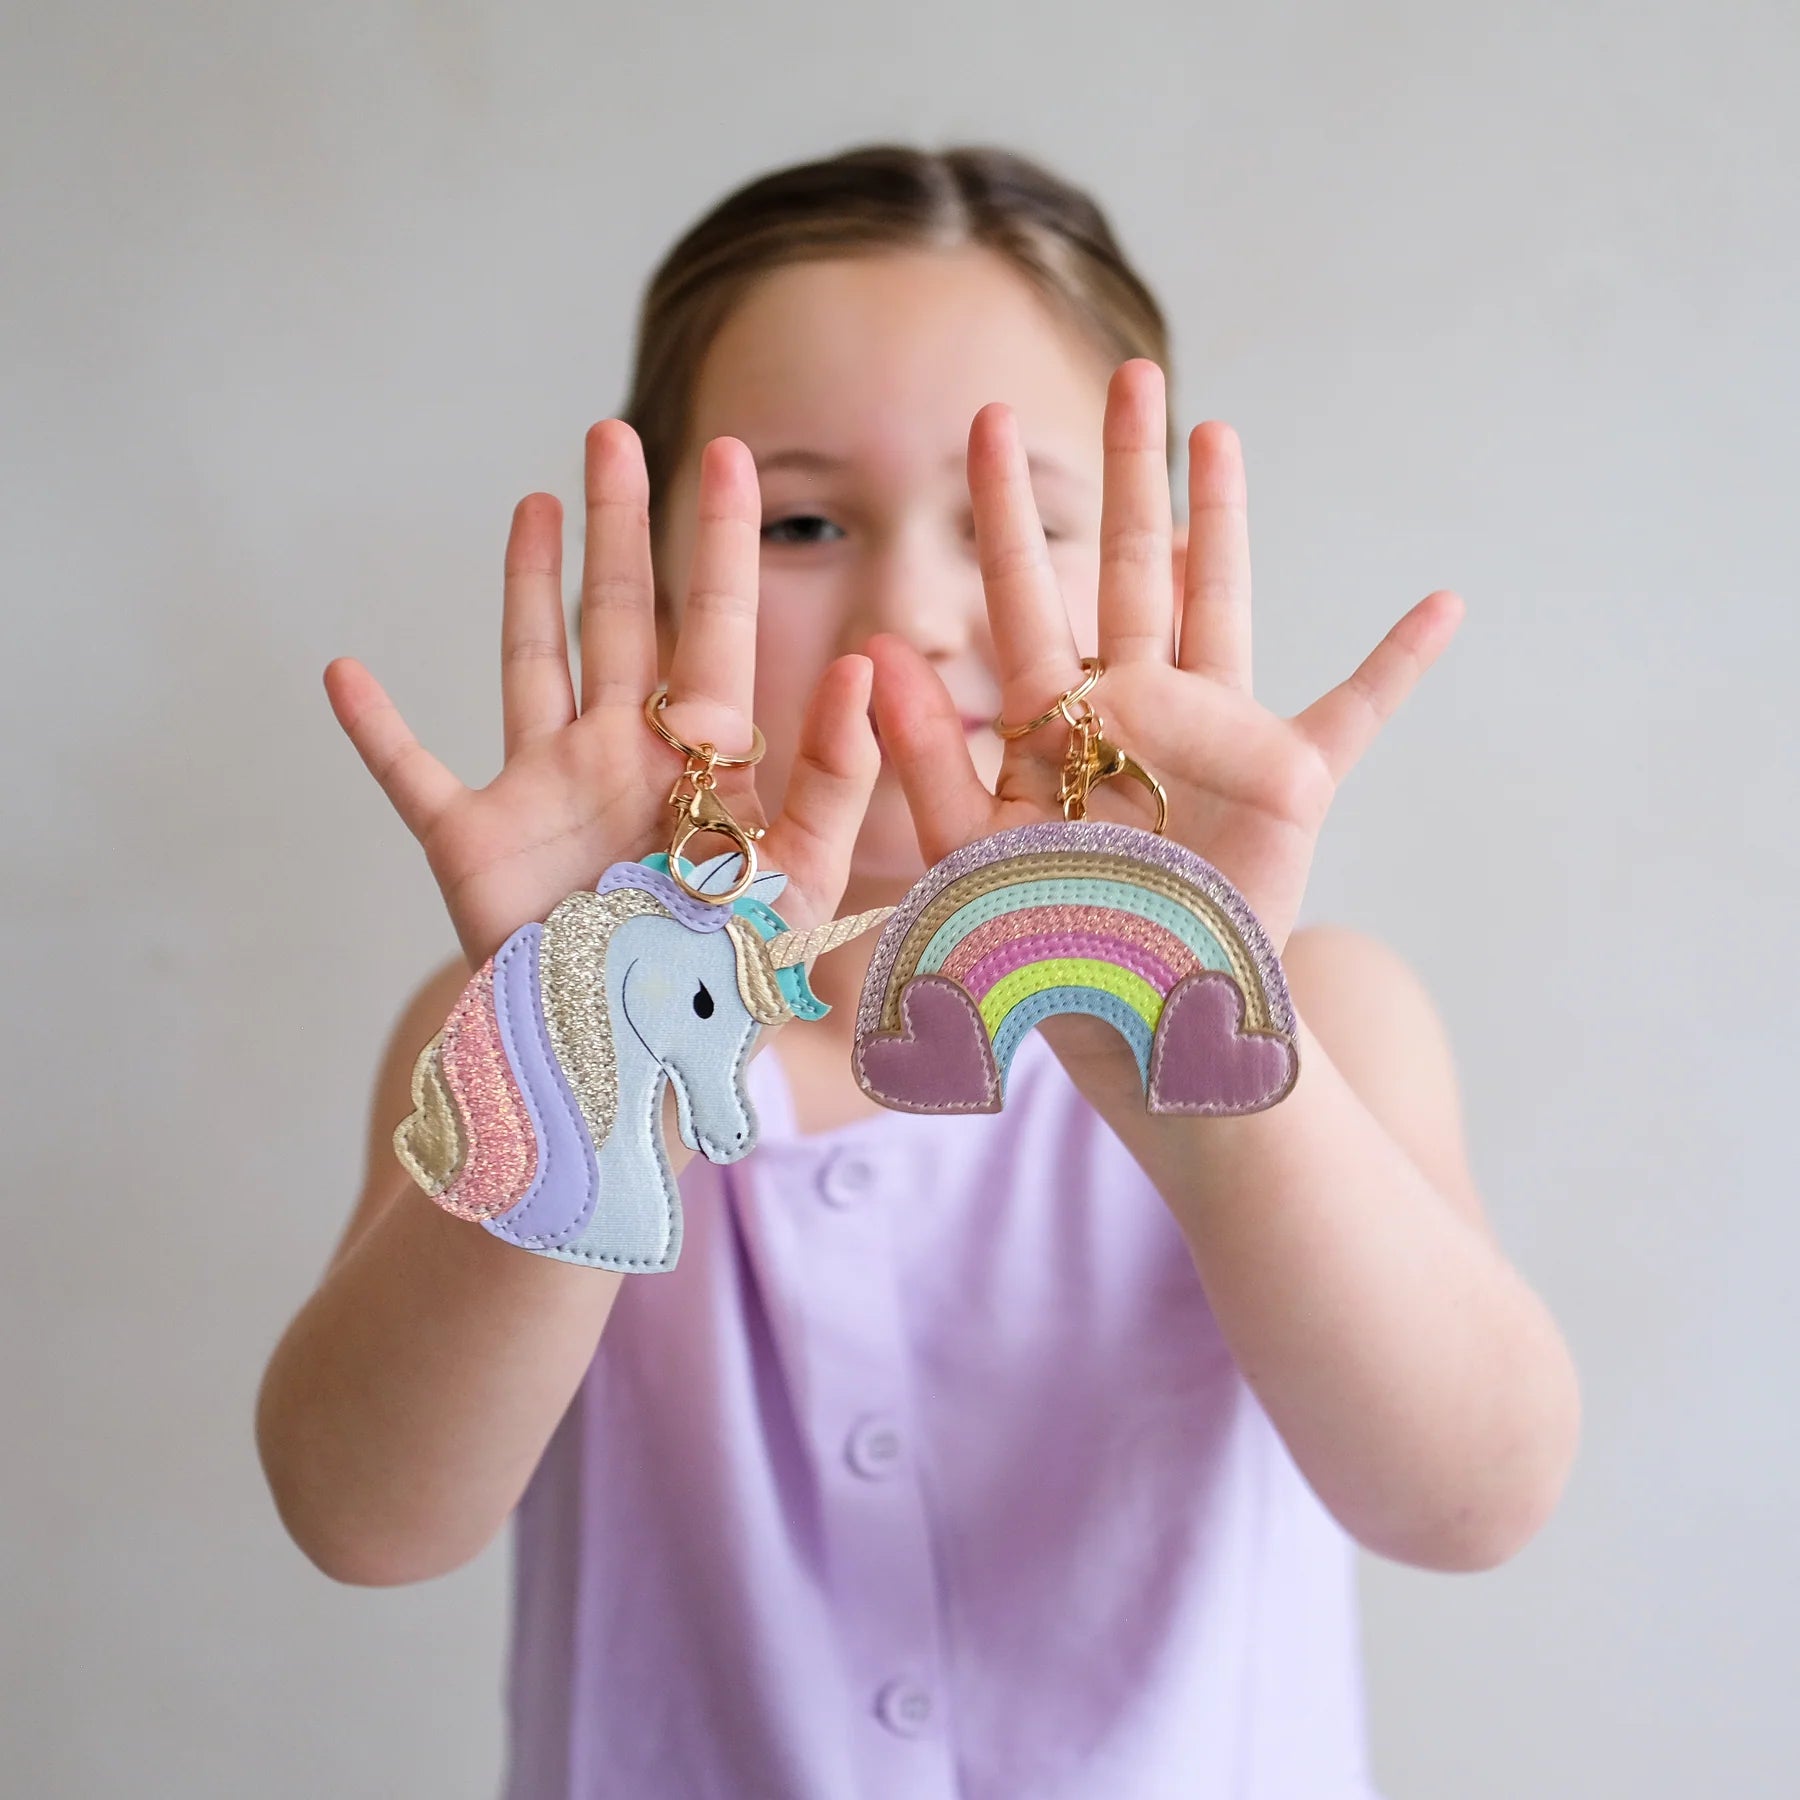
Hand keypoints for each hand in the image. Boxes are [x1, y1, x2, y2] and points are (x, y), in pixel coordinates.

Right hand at [324, 424, 879, 968]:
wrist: (633, 1070)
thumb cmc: (722, 989)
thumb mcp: (797, 886)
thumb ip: (833, 781)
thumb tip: (863, 663)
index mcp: (702, 763)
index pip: (718, 630)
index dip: (722, 543)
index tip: (731, 454)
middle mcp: (624, 757)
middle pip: (623, 618)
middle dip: (622, 527)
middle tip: (617, 432)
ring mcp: (544, 791)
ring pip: (533, 661)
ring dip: (527, 584)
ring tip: (535, 499)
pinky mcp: (472, 844)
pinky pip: (412, 774)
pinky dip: (376, 730)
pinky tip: (342, 672)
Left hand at [866, 357, 1463, 964]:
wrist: (1141, 1028)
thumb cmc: (1046, 956)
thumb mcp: (963, 860)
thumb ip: (921, 758)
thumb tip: (873, 648)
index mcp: (1054, 725)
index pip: (1024, 594)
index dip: (1009, 511)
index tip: (989, 421)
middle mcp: (1135, 711)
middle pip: (1126, 567)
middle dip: (1124, 474)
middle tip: (1129, 375)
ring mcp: (1216, 738)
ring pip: (1220, 602)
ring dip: (1223, 522)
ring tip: (1220, 433)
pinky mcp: (1291, 785)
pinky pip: (1354, 713)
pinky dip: (1398, 665)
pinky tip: (1444, 605)